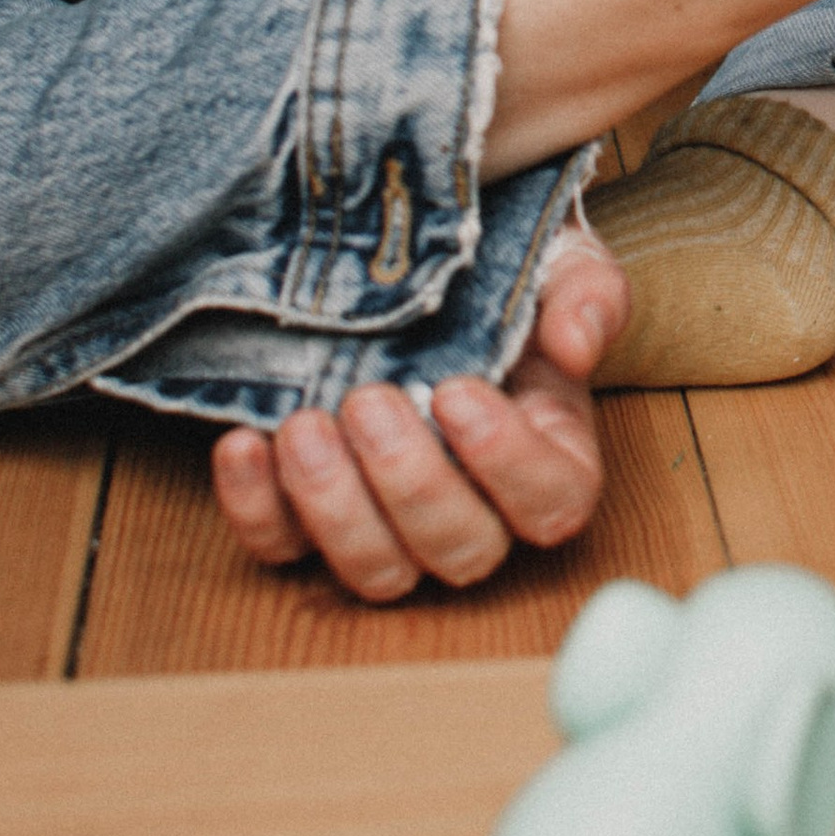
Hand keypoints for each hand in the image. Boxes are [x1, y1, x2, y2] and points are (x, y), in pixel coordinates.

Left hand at [209, 236, 627, 599]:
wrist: (415, 265)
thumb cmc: (502, 275)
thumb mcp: (561, 263)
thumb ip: (588, 293)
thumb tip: (575, 343)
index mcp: (548, 453)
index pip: (553, 503)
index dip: (508, 464)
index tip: (456, 392)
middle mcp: (475, 508)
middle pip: (461, 552)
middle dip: (410, 484)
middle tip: (368, 402)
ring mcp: (389, 523)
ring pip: (378, 572)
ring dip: (335, 508)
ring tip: (305, 426)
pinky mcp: (309, 521)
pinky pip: (282, 549)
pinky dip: (257, 508)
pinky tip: (246, 443)